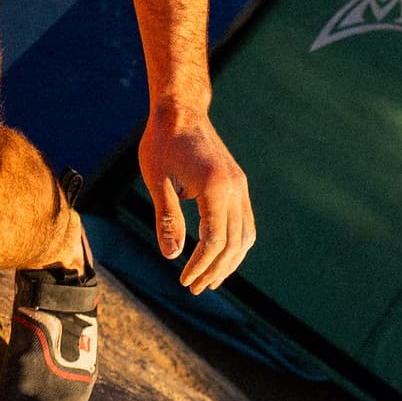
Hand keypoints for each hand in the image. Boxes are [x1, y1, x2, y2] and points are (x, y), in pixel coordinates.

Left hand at [137, 115, 256, 292]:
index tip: (184, 281)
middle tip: (195, 289)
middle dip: (215, 271)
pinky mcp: (238, 185)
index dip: (200, 265)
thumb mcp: (156, 179)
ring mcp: (240, 187)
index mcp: (214, 187)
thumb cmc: (162, 142)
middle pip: (233, 244)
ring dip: (229, 262)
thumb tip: (172, 256)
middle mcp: (234, 189)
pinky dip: (235, 245)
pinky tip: (220, 257)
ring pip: (245, 236)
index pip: (214, 240)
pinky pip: (245, 223)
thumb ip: (166, 218)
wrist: (181, 111)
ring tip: (210, 281)